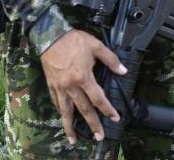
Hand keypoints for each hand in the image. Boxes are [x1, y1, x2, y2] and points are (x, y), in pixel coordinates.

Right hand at [41, 29, 127, 144]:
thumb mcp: (96, 46)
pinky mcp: (51, 85)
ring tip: (73, 139)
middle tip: (99, 136)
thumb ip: (111, 60)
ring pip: (66, 111)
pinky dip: (60, 111)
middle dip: (92, 124)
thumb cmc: (73, 40)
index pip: (98, 98)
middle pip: (83, 109)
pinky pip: (56, 102)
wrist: (50, 35)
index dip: (107, 110)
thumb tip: (123, 71)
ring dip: (70, 126)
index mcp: (83, 77)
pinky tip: (63, 117)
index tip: (114, 118)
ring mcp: (60, 87)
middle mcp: (71, 86)